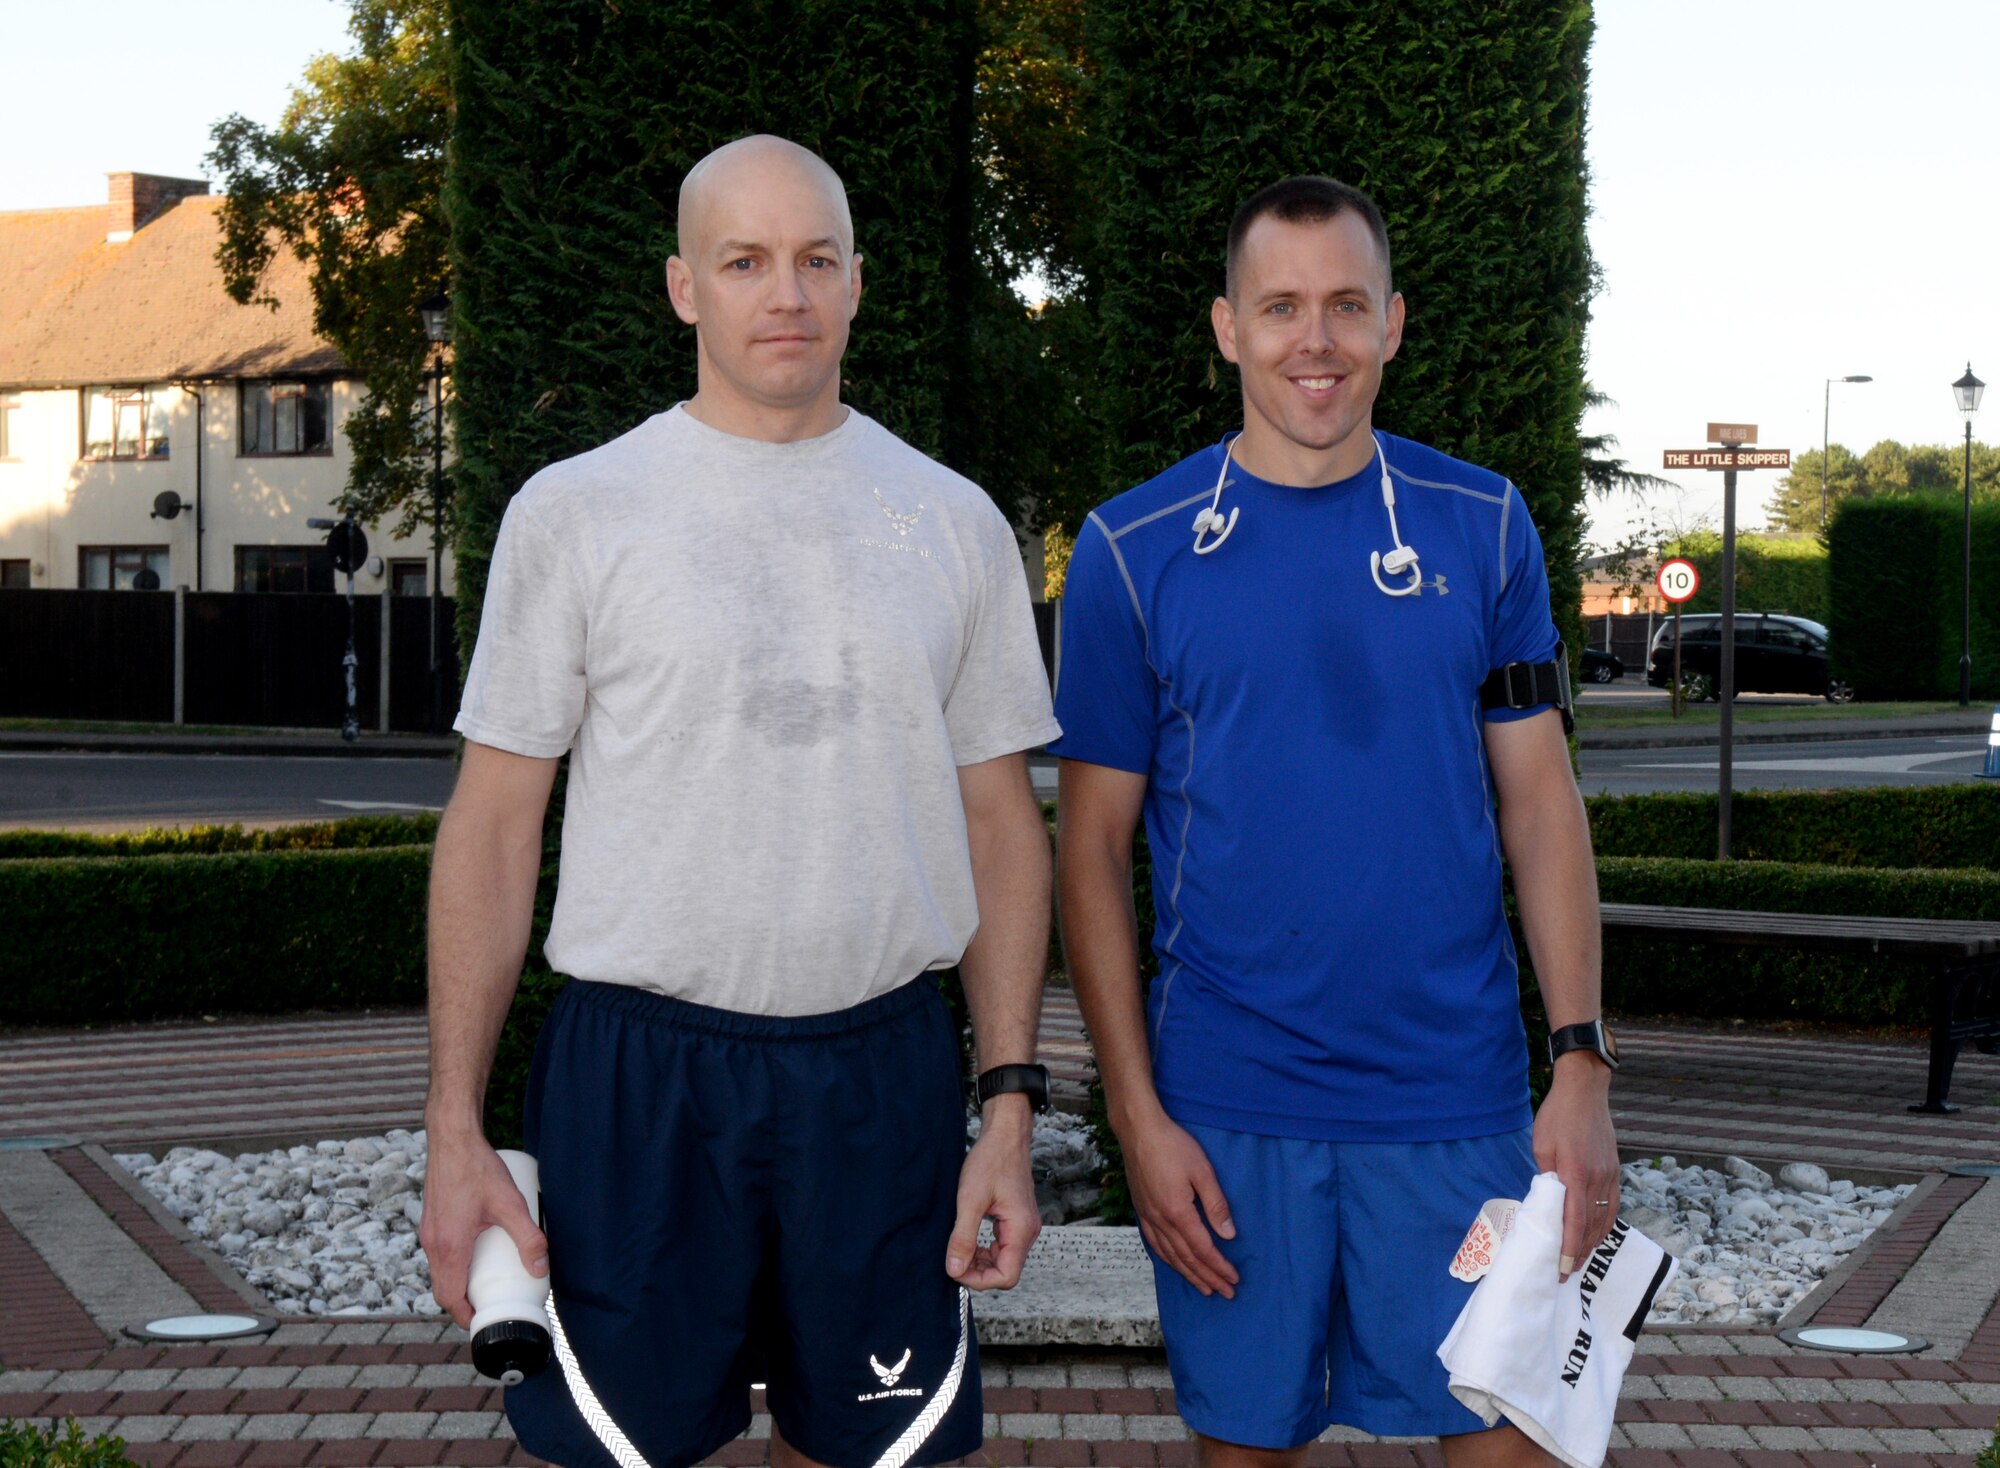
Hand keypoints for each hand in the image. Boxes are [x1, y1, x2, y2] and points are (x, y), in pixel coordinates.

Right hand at [418, 1129, 547, 1328]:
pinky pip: (439, 1254)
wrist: (452, 1138)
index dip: (465, 1316)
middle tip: (489, 1306)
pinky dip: (454, 1264)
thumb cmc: (476, 1168)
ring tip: (487, 1282)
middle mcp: (432, 1244)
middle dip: (464, 1303)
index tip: (483, 1323)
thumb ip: (528, 1237)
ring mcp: (429, 1232)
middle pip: (443, 1289)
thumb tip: (541, 1268)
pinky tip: (476, 1252)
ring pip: (440, 1271)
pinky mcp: (431, 1221)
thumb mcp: (510, 1204)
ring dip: (459, 1282)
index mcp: (449, 1247)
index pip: (450, 1297)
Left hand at [946, 1100, 1041, 1289]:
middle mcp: (1028, 1232)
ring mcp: (1024, 1226)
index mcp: (1021, 1230)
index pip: (1006, 1276)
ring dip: (982, 1261)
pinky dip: (986, 1249)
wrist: (1005, 1136)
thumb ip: (964, 1238)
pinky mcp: (1018, 1220)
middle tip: (954, 1259)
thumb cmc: (991, 1161)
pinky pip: (1004, 1246)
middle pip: (1006, 1271)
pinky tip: (970, 1238)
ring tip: (960, 1249)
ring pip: (1005, 1260)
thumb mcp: (970, 1200)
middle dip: (979, 1272)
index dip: (980, 1280)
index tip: (956, 1268)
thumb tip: (955, 1270)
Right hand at [1122, 1109, 1237, 1298]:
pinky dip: (1167, 1260)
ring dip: (1189, 1274)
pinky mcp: (1141, 1210)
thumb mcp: (1202, 1170)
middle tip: (1225, 1293)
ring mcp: (1148, 1216)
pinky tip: (1174, 1264)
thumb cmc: (1173, 1145)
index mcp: (1177, 1212)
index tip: (1233, 1280)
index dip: (1219, 1267)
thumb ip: (1216, 1204)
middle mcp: (1160, 1220)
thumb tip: (1228, 1234)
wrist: (1138, 1130)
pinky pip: (1154, 1244)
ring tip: (1204, 1288)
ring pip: (1169, 1255)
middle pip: (1186, 1258)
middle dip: (1208, 1278)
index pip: (1202, 1249)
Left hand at [1532, 1056, 1619, 1278]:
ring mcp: (1610, 1176)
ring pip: (1604, 1220)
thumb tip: (1549, 1200)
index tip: (1562, 1270)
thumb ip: (1547, 1176)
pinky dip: (1604, 1225)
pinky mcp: (1615, 1171)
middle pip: (1591, 1226)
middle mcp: (1598, 1179)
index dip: (1569, 1249)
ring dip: (1593, 1243)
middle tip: (1568, 1273)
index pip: (1574, 1221)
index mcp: (1577, 1174)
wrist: (1585, 1091)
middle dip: (1580, 1253)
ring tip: (1580, 1260)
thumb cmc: (1558, 1116)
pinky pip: (1612, 1206)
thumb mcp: (1542, 1146)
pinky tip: (1596, 1234)